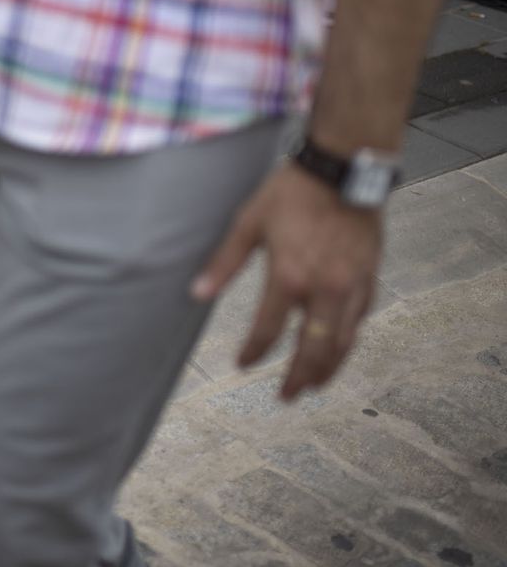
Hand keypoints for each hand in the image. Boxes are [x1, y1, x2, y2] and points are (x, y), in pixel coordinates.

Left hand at [192, 164, 381, 400]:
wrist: (341, 169)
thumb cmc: (290, 194)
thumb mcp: (248, 223)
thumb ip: (224, 263)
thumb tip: (195, 293)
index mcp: (288, 278)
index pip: (268, 331)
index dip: (253, 352)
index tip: (242, 364)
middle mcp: (324, 289)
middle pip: (314, 350)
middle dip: (300, 377)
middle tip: (287, 397)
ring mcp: (352, 285)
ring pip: (344, 341)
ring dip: (329, 368)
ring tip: (314, 385)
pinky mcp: (370, 277)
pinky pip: (361, 317)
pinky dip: (349, 337)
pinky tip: (340, 344)